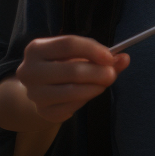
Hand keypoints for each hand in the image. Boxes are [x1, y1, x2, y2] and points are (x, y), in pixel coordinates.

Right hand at [15, 36, 129, 123]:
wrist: (42, 88)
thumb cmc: (64, 65)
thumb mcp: (79, 55)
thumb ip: (103, 56)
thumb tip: (125, 58)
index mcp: (36, 48)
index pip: (68, 44)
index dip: (93, 50)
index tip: (111, 57)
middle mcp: (29, 70)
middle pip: (71, 70)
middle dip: (98, 72)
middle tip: (112, 74)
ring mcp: (34, 93)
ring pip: (72, 91)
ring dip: (95, 87)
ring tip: (104, 84)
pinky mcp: (43, 111)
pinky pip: (71, 106)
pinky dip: (85, 99)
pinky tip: (87, 94)